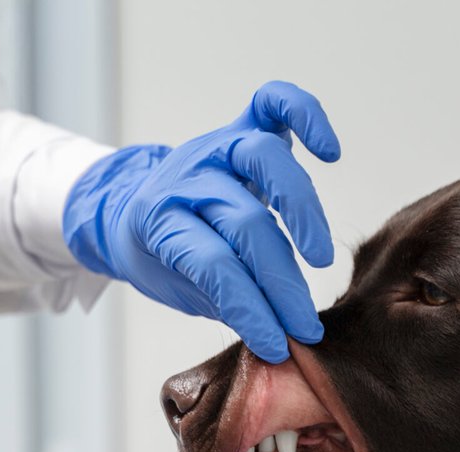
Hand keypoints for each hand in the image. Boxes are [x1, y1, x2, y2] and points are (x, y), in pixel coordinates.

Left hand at [62, 81, 340, 362]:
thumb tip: (279, 336)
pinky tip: (330, 152)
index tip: (276, 343)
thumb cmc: (162, 257)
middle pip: (244, 223)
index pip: (212, 267)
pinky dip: (305, 115)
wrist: (130, 210)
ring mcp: (214, 147)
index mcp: (158, 221)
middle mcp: (186, 177)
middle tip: (303, 322)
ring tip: (319, 258)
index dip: (249, 309)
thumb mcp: (180, 289)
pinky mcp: (240, 126)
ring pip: (264, 159)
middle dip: (279, 282)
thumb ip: (226, 302)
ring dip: (300, 210)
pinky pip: (273, 102)